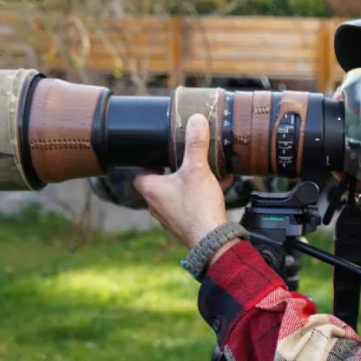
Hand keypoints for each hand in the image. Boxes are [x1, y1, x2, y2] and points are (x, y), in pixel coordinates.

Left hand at [134, 114, 234, 247]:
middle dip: (174, 172)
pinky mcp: (185, 226)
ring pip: (176, 195)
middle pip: (160, 183)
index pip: (141, 174)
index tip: (163, 155)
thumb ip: (196, 144)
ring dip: (189, 184)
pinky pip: (190, 206)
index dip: (150, 163)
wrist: (212, 240)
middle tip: (187, 161)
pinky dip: (200, 196)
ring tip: (207, 173)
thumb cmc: (198, 206)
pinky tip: (220, 187)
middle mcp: (156, 206)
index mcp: (152, 190)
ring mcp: (170, 218)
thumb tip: (196, 120)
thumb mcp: (198, 169)